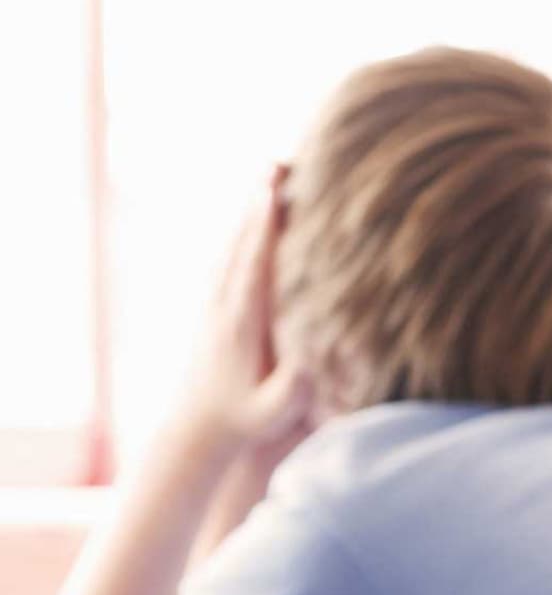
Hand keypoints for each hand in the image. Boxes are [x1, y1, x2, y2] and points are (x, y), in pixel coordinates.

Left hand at [180, 165, 321, 447]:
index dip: (265, 227)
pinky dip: (243, 232)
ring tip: (269, 177)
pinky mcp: (214, 311)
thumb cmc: (243, 423)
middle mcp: (223, 307)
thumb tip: (312, 358)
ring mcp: (215, 307)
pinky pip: (229, 259)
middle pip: (242, 243)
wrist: (196, 430)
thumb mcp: (273, 413)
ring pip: (233, 246)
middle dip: (258, 203)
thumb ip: (292, 389)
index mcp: (242, 324)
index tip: (275, 192)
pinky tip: (253, 216)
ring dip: (251, 211)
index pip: (255, 265)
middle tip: (276, 164)